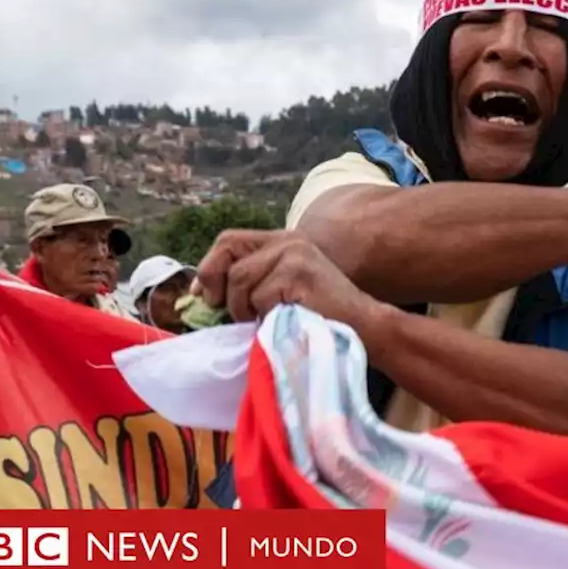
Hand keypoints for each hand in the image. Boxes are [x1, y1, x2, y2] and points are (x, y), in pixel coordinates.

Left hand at [193, 229, 375, 324]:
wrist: (364, 328)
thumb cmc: (322, 316)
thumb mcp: (283, 290)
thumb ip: (253, 282)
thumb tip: (203, 293)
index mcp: (284, 241)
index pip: (230, 240)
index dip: (210, 266)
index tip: (204, 295)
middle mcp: (288, 241)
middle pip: (228, 250)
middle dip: (218, 284)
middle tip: (224, 310)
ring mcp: (294, 254)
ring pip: (240, 279)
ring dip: (243, 308)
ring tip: (266, 320)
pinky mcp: (298, 274)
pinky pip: (259, 298)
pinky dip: (265, 317)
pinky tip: (285, 321)